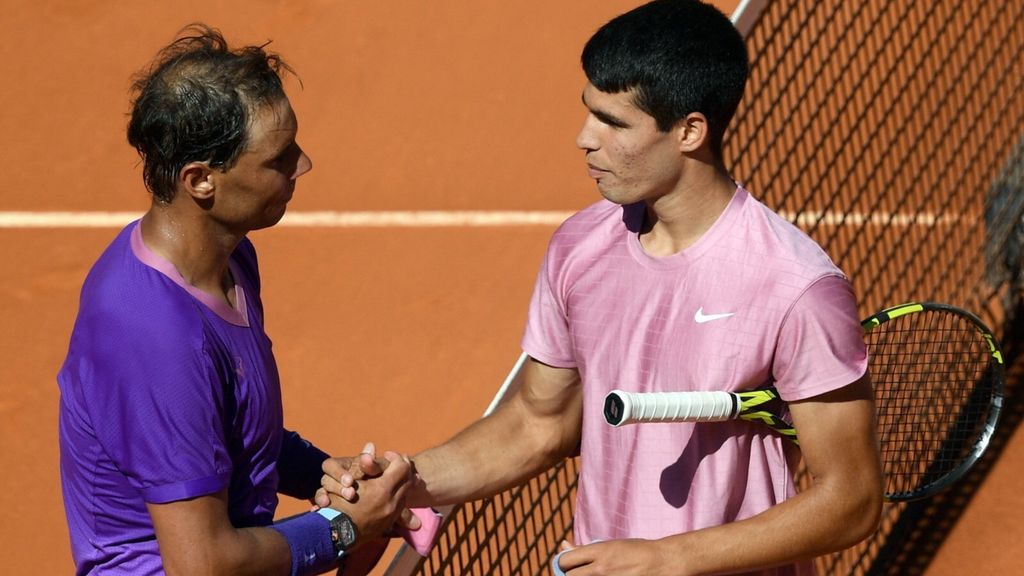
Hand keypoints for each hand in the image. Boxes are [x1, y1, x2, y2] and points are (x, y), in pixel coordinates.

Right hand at [318, 447, 415, 543]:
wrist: (335, 534)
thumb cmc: (338, 504)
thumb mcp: (349, 480)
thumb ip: (363, 463)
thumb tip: (371, 444)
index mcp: (382, 490)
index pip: (402, 466)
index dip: (395, 457)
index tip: (387, 455)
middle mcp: (392, 503)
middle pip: (408, 479)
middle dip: (402, 469)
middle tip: (395, 462)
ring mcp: (392, 514)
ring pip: (407, 493)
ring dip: (403, 482)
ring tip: (396, 475)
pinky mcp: (390, 523)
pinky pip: (401, 505)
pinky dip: (399, 495)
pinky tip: (391, 491)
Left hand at [555, 539, 672, 575]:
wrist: (663, 562)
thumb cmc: (637, 551)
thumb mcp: (610, 545)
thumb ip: (585, 549)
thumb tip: (563, 544)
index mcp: (599, 552)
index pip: (564, 560)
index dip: (564, 563)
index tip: (570, 565)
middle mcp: (601, 569)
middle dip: (572, 575)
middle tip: (581, 574)